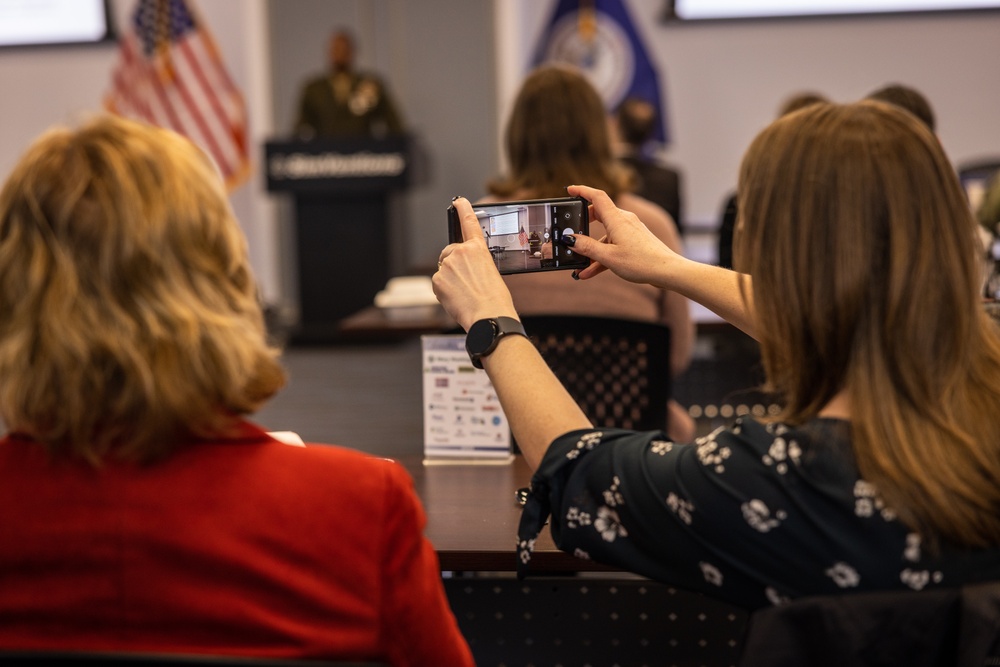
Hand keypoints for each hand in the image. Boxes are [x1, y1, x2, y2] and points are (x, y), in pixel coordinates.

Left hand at [433, 197, 517, 330]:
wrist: (489, 315)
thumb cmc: (495, 299)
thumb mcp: (490, 272)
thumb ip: (475, 264)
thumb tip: (462, 271)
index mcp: (478, 249)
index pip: (469, 223)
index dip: (463, 209)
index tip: (458, 201)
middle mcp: (461, 252)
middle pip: (450, 253)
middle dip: (454, 265)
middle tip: (466, 282)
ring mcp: (447, 265)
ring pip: (444, 269)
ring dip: (451, 279)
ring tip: (465, 293)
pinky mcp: (437, 278)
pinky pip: (438, 283)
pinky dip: (444, 291)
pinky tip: (456, 298)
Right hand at [566, 184, 681, 286]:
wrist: (667, 271)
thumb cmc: (641, 262)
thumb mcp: (609, 256)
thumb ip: (587, 247)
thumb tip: (570, 240)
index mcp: (617, 219)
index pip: (597, 197)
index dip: (582, 191)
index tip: (570, 189)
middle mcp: (624, 220)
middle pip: (599, 214)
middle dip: (584, 223)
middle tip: (572, 233)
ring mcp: (630, 230)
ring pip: (605, 235)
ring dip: (592, 249)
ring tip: (581, 268)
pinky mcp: (634, 240)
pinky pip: (614, 244)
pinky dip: (603, 255)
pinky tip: (592, 272)